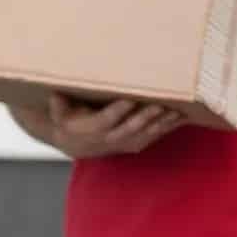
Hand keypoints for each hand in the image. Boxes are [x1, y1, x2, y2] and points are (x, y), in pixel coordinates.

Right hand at [47, 94, 186, 158]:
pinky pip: (153, 136)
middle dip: (145, 117)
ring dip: (161, 123)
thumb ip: (59, 104)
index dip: (117, 112)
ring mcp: (124, 143)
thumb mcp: (60, 111)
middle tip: (160, 104)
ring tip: (176, 110)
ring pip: (145, 134)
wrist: (77, 143)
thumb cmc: (70, 118)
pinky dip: (168, 127)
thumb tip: (55, 93)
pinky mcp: (136, 143)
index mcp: (90, 129)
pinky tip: (181, 116)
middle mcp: (109, 139)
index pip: (105, 121)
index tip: (128, 100)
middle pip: (129, 128)